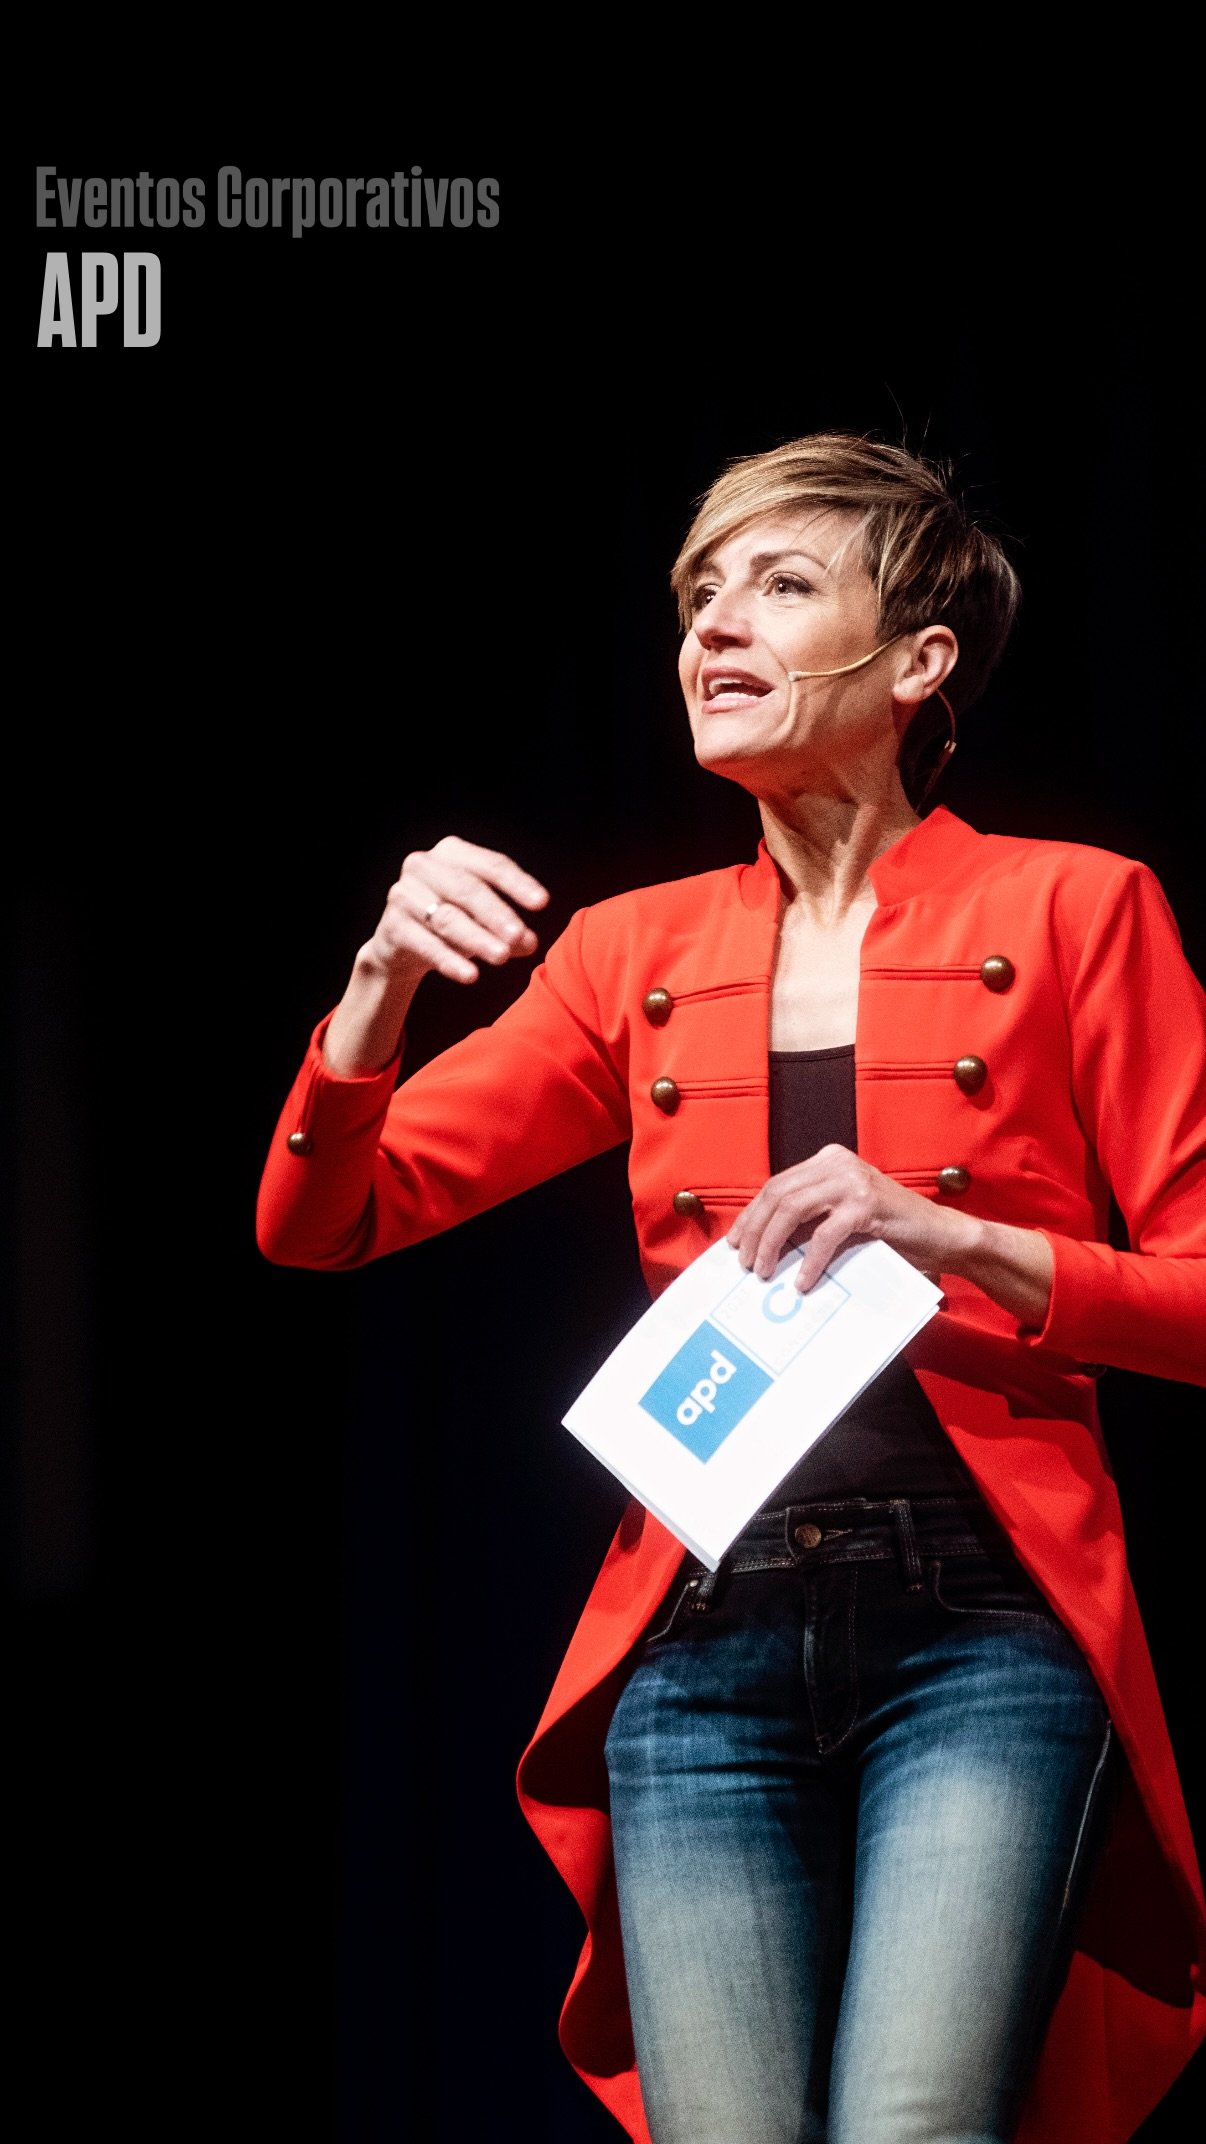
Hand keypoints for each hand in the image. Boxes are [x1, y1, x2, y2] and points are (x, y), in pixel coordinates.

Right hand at [363, 835, 549, 987]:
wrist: (402, 944)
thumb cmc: (453, 920)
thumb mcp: (484, 920)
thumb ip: (510, 929)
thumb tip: (531, 942)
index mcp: (452, 852)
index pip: (491, 864)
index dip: (517, 883)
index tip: (543, 903)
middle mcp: (423, 865)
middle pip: (467, 888)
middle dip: (497, 913)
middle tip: (521, 935)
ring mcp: (403, 893)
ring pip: (447, 918)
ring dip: (477, 938)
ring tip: (503, 957)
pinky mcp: (391, 925)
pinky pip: (426, 944)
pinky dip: (450, 960)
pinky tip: (471, 975)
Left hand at [727, 1144, 967, 1292]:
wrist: (943, 1236)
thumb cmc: (891, 1233)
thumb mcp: (842, 1217)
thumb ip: (810, 1219)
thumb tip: (762, 1245)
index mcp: (828, 1161)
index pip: (775, 1185)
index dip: (750, 1215)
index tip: (735, 1243)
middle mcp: (837, 1162)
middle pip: (777, 1194)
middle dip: (755, 1231)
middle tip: (746, 1264)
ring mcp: (853, 1180)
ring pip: (792, 1209)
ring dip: (772, 1244)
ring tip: (765, 1273)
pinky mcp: (868, 1203)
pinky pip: (825, 1234)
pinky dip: (810, 1260)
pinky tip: (803, 1281)